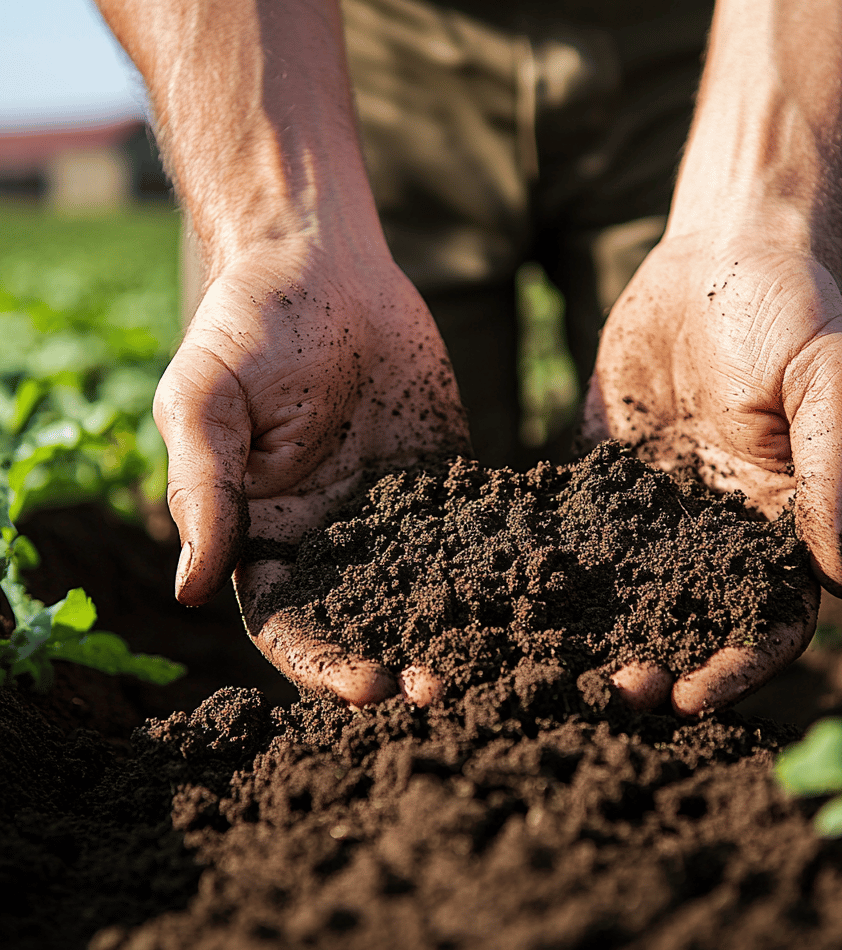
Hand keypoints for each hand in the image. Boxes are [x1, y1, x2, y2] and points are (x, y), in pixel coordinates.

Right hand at [153, 248, 469, 705]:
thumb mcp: (207, 402)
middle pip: (368, 620)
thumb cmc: (248, 324)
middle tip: (450, 689)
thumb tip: (188, 590)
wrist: (322, 259)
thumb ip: (205, 490)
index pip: (290, 625)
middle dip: (404, 659)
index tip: (370, 687)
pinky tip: (544, 582)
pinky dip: (507, 558)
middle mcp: (334, 536)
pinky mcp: (446, 475)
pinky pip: (478, 525)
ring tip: (505, 656)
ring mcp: (395, 510)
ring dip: (463, 624)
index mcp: (266, 534)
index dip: (323, 664)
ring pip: (430, 586)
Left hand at [581, 233, 841, 715]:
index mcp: (782, 522)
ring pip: (625, 585)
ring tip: (547, 660)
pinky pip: (575, 526)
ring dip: (593, 627)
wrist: (722, 250)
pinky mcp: (604, 472)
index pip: (768, 618)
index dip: (736, 665)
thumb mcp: (832, 382)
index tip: (690, 698)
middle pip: (687, 615)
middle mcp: (718, 527)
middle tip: (607, 691)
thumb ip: (837, 475)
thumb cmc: (794, 308)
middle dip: (654, 659)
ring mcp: (657, 504)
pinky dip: (547, 562)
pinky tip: (506, 588)